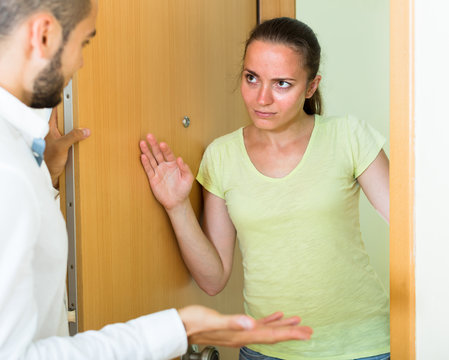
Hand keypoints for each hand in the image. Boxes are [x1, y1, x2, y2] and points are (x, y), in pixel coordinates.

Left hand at [44, 108, 89, 186]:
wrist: (49, 176)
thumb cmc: (48, 161)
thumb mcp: (62, 146)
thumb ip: (73, 137)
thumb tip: (85, 130)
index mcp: (50, 129)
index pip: (55, 111)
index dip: (62, 103)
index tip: (69, 96)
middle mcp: (55, 133)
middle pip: (65, 120)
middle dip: (73, 116)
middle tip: (82, 110)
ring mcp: (60, 140)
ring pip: (70, 130)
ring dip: (77, 129)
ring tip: (85, 126)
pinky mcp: (65, 147)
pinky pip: (73, 139)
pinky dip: (79, 139)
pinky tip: (84, 140)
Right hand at [140, 134, 193, 209]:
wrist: (177, 202)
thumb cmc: (184, 189)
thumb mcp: (188, 179)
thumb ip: (185, 168)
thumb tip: (180, 158)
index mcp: (174, 164)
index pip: (168, 154)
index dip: (165, 149)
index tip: (162, 144)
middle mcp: (165, 166)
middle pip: (158, 153)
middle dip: (154, 145)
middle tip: (149, 136)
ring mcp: (158, 171)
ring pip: (152, 159)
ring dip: (147, 151)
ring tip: (142, 143)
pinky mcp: (153, 179)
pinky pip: (149, 170)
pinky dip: (146, 163)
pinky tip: (142, 156)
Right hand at [178, 305, 311, 347]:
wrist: (181, 326)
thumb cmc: (195, 322)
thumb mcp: (213, 321)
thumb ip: (232, 322)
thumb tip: (250, 324)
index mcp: (241, 335)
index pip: (271, 336)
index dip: (289, 334)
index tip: (305, 334)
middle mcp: (243, 335)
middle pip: (273, 335)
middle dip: (292, 333)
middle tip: (309, 331)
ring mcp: (240, 332)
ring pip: (267, 330)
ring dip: (283, 327)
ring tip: (297, 322)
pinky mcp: (235, 326)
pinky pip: (257, 324)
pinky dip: (268, 321)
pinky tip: (275, 316)